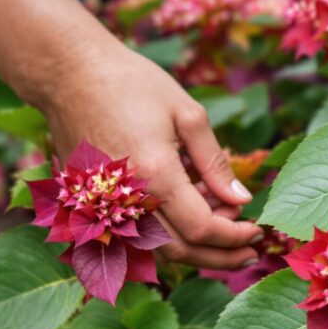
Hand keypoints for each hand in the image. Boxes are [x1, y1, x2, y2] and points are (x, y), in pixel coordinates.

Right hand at [42, 43, 261, 269]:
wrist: (70, 74)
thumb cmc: (133, 84)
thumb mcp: (188, 115)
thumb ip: (215, 163)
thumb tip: (241, 200)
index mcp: (155, 175)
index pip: (202, 228)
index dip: (234, 237)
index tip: (257, 232)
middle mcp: (125, 198)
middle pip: (180, 250)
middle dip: (219, 254)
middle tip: (250, 248)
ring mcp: (103, 204)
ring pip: (155, 249)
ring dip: (194, 246)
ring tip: (223, 222)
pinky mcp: (90, 203)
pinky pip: (134, 234)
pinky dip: (166, 234)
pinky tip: (188, 212)